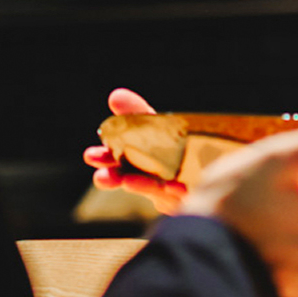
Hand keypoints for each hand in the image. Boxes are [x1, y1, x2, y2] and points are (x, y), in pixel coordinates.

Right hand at [83, 88, 186, 214]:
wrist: (208, 164)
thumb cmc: (173, 145)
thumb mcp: (156, 125)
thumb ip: (136, 112)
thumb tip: (116, 95)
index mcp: (135, 160)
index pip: (114, 159)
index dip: (102, 158)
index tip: (90, 155)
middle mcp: (146, 179)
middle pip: (127, 179)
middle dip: (114, 179)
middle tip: (102, 178)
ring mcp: (166, 193)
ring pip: (153, 191)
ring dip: (142, 186)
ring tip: (131, 182)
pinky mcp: (186, 201)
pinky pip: (181, 199)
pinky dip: (176, 194)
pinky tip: (177, 187)